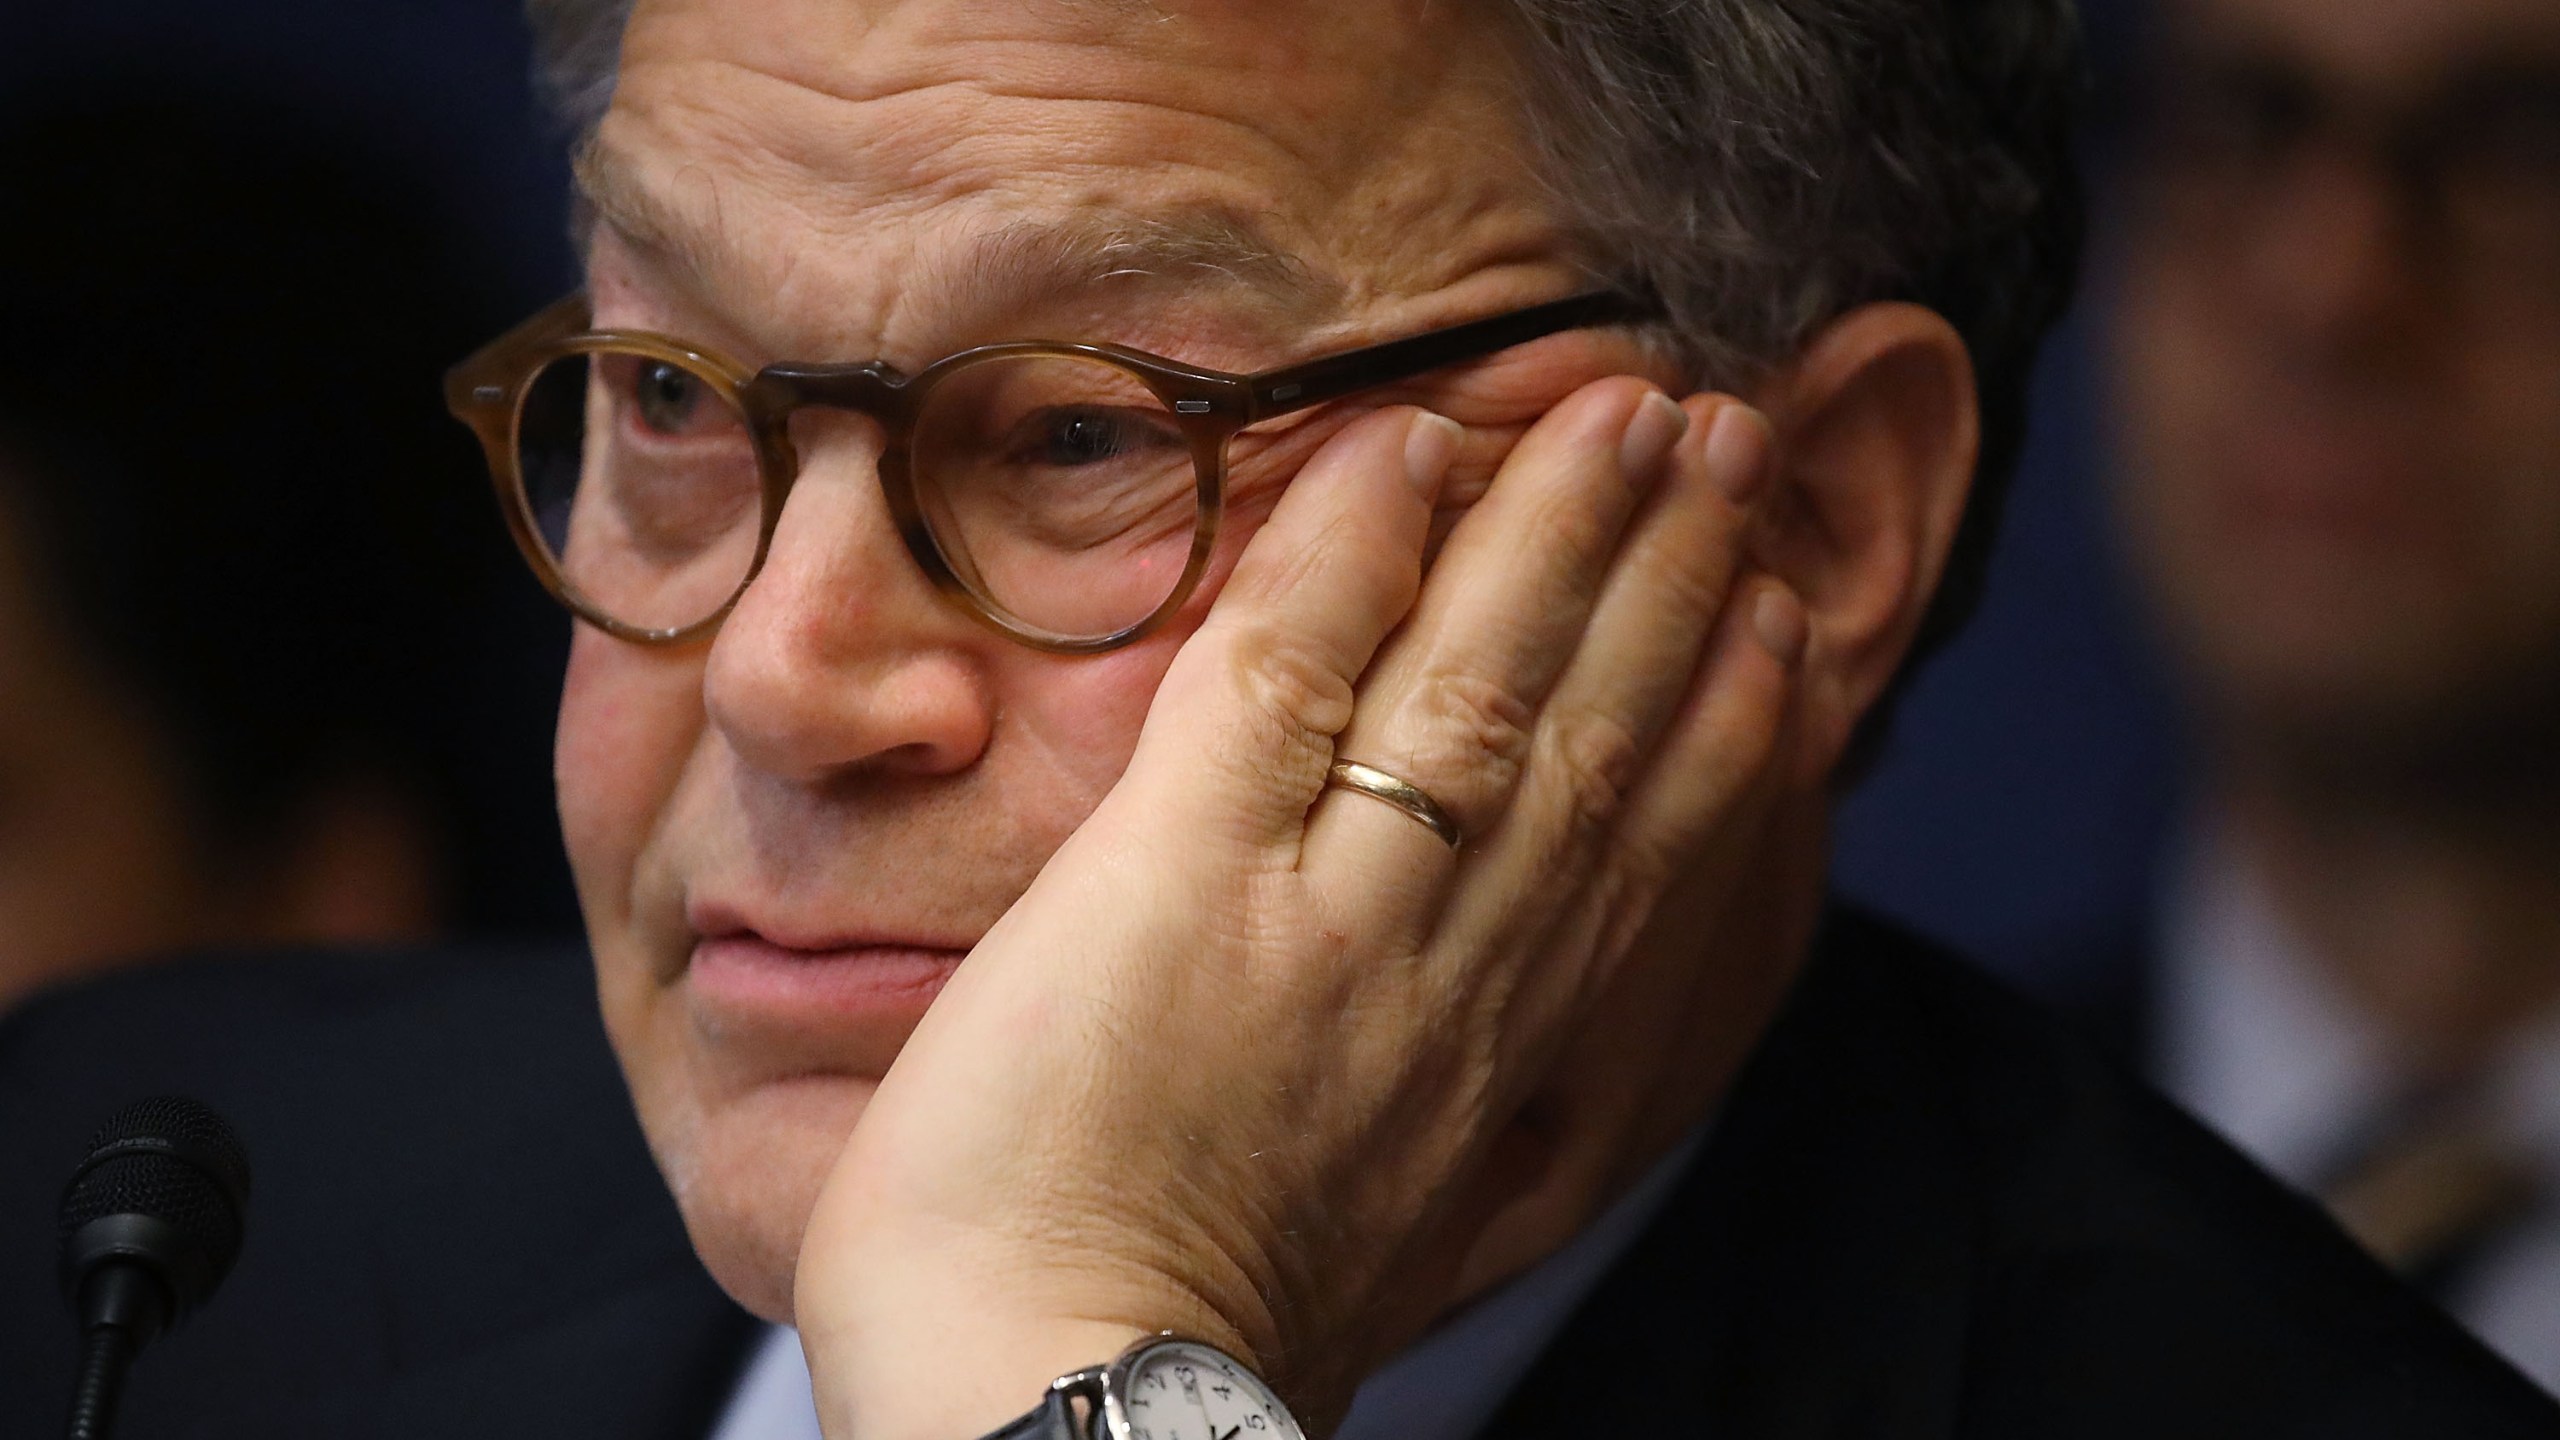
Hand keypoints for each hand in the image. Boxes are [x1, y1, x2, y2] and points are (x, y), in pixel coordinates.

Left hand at [795, 377, 1799, 1437]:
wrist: (1063, 1414)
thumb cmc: (1190, 1336)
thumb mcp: (1371, 1228)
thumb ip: (1428, 1110)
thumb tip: (1482, 1062)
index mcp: (1492, 1060)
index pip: (1637, 856)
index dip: (1719, 727)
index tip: (1774, 624)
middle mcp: (1446, 971)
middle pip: (1592, 731)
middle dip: (1672, 574)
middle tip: (1729, 439)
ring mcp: (1328, 913)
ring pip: (1483, 680)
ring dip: (1566, 529)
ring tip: (1631, 406)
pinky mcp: (1187, 880)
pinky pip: (1292, 675)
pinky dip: (1356, 549)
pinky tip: (1409, 445)